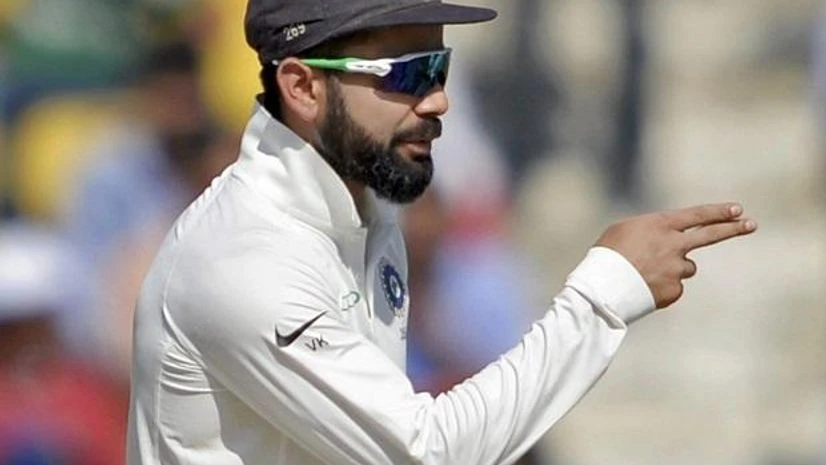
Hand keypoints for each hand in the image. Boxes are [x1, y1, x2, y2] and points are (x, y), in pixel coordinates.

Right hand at [596, 203, 756, 308]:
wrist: (602, 288)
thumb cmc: (607, 255)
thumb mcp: (625, 230)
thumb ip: (652, 231)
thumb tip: (669, 239)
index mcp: (660, 226)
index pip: (697, 215)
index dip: (718, 212)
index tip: (737, 209)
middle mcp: (674, 245)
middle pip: (710, 235)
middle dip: (733, 228)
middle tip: (751, 224)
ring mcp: (676, 269)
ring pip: (687, 267)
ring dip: (674, 268)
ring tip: (647, 272)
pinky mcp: (674, 291)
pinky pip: (675, 287)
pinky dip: (663, 287)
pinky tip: (645, 287)